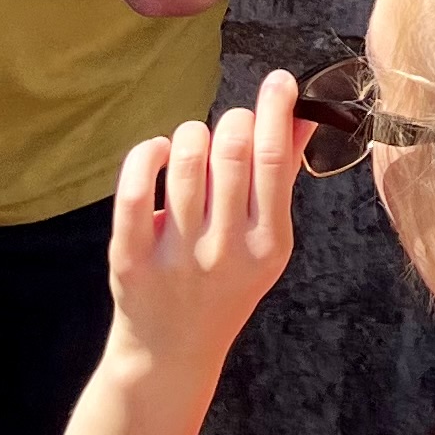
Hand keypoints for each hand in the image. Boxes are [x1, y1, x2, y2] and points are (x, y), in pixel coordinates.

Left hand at [104, 75, 304, 371]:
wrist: (172, 353)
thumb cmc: (226, 287)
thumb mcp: (266, 243)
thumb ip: (284, 177)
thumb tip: (303, 114)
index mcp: (267, 245)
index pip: (274, 160)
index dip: (276, 109)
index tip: (279, 81)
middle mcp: (224, 251)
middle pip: (231, 150)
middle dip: (233, 121)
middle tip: (231, 129)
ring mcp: (176, 256)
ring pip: (184, 158)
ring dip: (190, 134)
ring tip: (193, 147)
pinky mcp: (130, 258)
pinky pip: (135, 188)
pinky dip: (147, 154)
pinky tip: (157, 154)